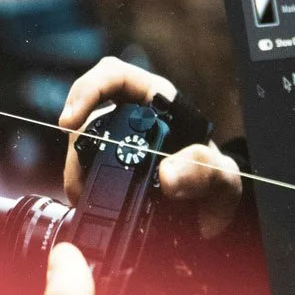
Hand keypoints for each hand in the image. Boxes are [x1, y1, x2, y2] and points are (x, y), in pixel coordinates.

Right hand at [60, 58, 241, 238]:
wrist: (212, 218)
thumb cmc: (218, 188)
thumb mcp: (223, 180)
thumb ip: (204, 171)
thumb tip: (168, 174)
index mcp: (160, 102)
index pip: (114, 76)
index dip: (88, 90)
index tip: (72, 119)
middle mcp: (134, 118)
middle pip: (88, 111)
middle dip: (76, 142)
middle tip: (78, 175)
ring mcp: (118, 142)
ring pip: (80, 141)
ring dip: (74, 167)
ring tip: (81, 194)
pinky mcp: (107, 167)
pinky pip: (81, 166)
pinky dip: (77, 183)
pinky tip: (82, 198)